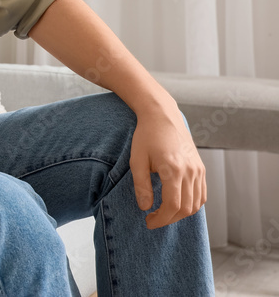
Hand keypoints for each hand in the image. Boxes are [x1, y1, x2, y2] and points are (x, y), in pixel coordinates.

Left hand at [129, 104, 206, 228]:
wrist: (162, 116)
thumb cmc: (146, 136)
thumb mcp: (137, 160)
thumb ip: (141, 186)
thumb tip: (145, 207)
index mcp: (173, 170)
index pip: (172, 206)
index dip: (161, 219)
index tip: (148, 222)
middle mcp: (190, 171)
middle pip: (187, 209)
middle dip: (169, 219)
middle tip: (153, 219)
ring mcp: (198, 169)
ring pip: (197, 204)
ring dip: (181, 214)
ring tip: (163, 213)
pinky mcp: (201, 167)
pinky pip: (202, 194)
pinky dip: (192, 204)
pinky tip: (177, 204)